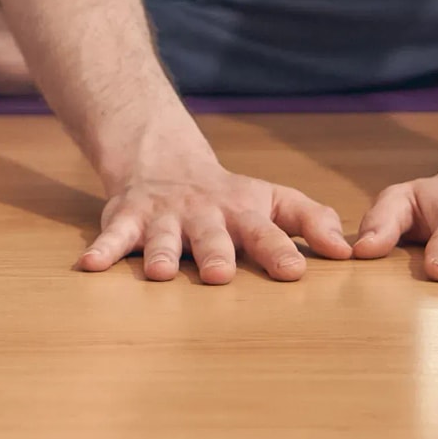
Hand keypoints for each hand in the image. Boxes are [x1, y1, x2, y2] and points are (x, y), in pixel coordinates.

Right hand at [79, 159, 353, 283]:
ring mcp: (164, 217)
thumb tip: (347, 251)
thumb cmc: (229, 197)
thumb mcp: (272, 200)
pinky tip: (89, 266)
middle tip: (219, 276)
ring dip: (159, 254)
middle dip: (214, 254)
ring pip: (162, 237)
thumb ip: (310, 221)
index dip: (280, 249)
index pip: (267, 231)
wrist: (165, 163)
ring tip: (159, 274)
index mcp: (243, 213)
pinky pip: (113, 236)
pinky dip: (103, 250)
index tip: (295, 270)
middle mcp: (204, 215)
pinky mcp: (128, 218)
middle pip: (211, 236)